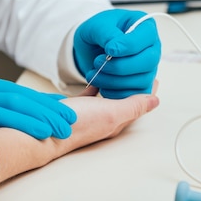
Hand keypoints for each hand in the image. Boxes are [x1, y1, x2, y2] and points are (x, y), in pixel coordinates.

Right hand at [0, 76, 76, 138]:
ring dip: (28, 122)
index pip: (26, 94)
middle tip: (66, 127)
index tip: (70, 116)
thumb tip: (55, 107)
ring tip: (49, 133)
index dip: (50, 105)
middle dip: (46, 114)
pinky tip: (6, 128)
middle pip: (19, 100)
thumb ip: (18, 108)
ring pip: (4, 109)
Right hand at [0, 82, 159, 182]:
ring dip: (115, 85)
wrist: (46, 132)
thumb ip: (133, 106)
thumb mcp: (112, 112)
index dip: (146, 91)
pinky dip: (95, 85)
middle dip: (133, 86)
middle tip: (139, 69)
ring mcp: (90, 115)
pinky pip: (89, 96)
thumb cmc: (78, 125)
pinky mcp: (75, 110)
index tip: (153, 75)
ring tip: (120, 70)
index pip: (138, 105)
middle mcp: (105, 119)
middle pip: (125, 101)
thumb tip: (155, 100)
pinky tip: (94, 78)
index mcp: (117, 121)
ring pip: (108, 97)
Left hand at [73, 9, 160, 98]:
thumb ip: (106, 33)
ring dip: (114, 81)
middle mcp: (152, 48)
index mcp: (145, 27)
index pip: (145, 37)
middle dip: (121, 66)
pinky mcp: (141, 85)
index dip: (128, 46)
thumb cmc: (98, 32)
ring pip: (141, 81)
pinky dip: (115, 93)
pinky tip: (101, 84)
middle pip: (148, 62)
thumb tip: (115, 48)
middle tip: (99, 62)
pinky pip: (134, 95)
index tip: (109, 49)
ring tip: (95, 72)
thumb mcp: (97, 25)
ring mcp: (148, 69)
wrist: (91, 47)